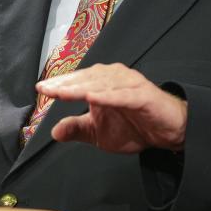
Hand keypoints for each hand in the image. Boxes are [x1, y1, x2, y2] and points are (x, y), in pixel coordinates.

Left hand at [37, 63, 187, 152]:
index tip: (41, 89)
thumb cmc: (135, 126)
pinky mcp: (143, 95)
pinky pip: (122, 95)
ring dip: (81, 87)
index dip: (60, 84)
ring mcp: (129, 84)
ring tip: (62, 93)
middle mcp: (115, 77)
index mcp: (103, 83)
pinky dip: (107, 95)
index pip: (77, 81)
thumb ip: (77, 129)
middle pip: (86, 78)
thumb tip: (54, 132)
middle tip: (47, 90)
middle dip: (65, 84)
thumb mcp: (99, 133)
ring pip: (101, 84)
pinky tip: (92, 98)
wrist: (169, 132)